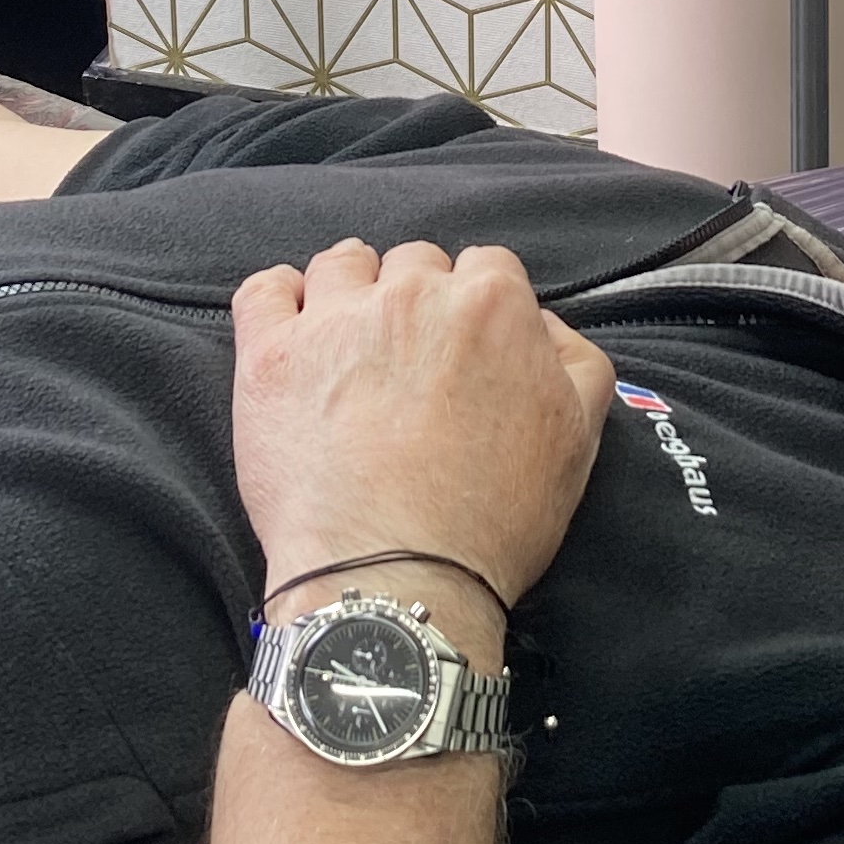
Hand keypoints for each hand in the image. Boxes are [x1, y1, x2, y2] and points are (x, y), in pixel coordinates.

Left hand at [229, 242, 614, 613]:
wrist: (397, 580)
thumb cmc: (492, 521)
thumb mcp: (578, 439)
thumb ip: (574, 359)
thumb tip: (540, 324)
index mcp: (491, 304)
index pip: (487, 268)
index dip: (479, 309)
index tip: (466, 351)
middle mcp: (411, 294)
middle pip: (414, 263)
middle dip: (416, 301)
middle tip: (410, 364)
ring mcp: (334, 320)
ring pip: (341, 264)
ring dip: (350, 292)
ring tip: (349, 344)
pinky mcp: (270, 354)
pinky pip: (265, 290)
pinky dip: (279, 299)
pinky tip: (291, 328)